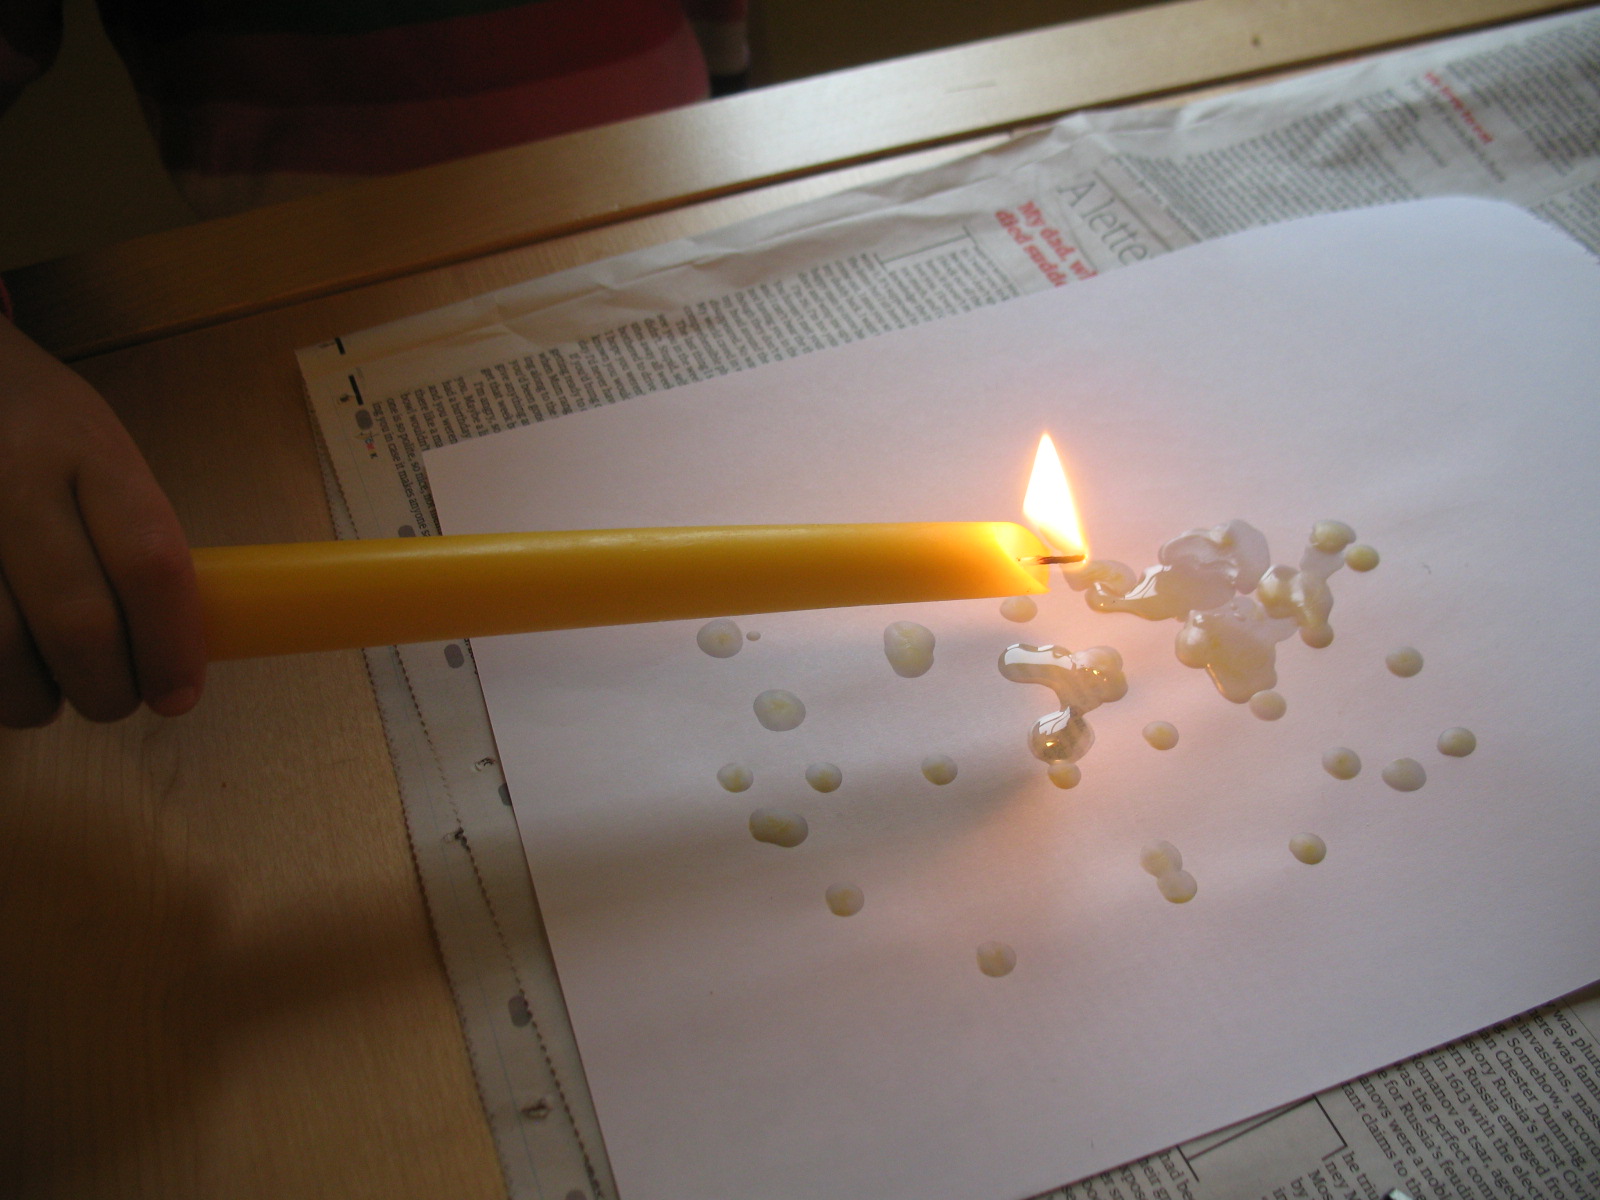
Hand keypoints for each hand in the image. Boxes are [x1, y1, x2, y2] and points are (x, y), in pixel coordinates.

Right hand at [0, 319, 204, 726]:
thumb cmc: (38, 425)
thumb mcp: (101, 451)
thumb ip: (134, 535)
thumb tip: (176, 645)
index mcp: (90, 452)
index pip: (150, 563)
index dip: (170, 645)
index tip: (179, 693)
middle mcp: (15, 479)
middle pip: (76, 620)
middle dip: (107, 687)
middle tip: (115, 701)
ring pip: (0, 648)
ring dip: (34, 698)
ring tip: (50, 695)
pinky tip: (3, 672)